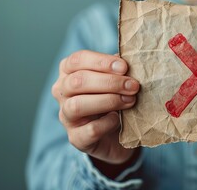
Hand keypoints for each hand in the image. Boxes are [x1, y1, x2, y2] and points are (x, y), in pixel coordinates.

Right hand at [52, 50, 139, 166]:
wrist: (117, 135)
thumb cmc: (115, 99)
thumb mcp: (117, 80)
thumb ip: (119, 70)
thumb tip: (132, 59)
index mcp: (70, 72)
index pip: (77, 60)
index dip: (101, 62)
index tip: (124, 67)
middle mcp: (62, 92)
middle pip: (77, 81)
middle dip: (110, 82)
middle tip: (133, 86)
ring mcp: (66, 116)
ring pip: (77, 105)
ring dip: (108, 101)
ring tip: (130, 101)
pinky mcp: (76, 138)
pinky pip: (90, 129)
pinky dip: (108, 123)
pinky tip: (119, 119)